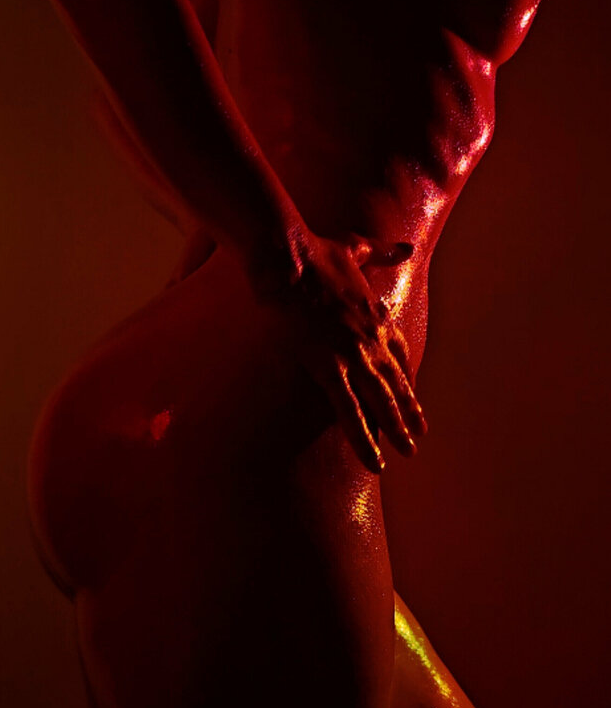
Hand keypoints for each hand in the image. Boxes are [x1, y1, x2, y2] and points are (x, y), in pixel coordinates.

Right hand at [256, 231, 426, 473]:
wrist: (289, 257)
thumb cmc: (315, 251)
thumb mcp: (355, 247)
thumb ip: (382, 251)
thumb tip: (405, 247)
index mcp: (377, 314)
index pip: (398, 353)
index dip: (405, 377)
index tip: (410, 394)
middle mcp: (373, 338)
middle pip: (396, 383)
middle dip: (409, 411)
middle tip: (418, 435)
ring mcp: (354, 355)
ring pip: (382, 403)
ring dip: (397, 430)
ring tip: (408, 452)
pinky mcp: (329, 367)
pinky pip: (350, 412)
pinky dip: (364, 439)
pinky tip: (375, 460)